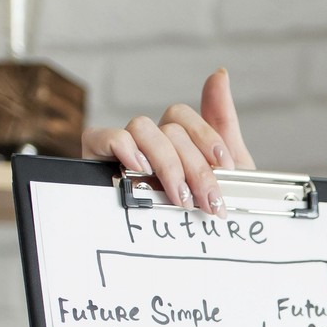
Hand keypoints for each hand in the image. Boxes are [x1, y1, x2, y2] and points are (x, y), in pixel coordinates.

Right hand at [80, 67, 255, 214]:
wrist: (202, 253)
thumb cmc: (205, 212)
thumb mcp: (230, 171)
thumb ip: (222, 123)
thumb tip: (219, 73)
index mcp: (176, 139)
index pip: (182, 115)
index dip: (206, 138)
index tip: (225, 168)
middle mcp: (148, 140)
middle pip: (169, 128)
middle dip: (194, 167)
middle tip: (207, 201)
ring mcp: (122, 149)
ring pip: (142, 128)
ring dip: (166, 163)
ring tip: (179, 196)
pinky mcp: (96, 160)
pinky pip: (102, 136)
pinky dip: (123, 146)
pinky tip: (140, 168)